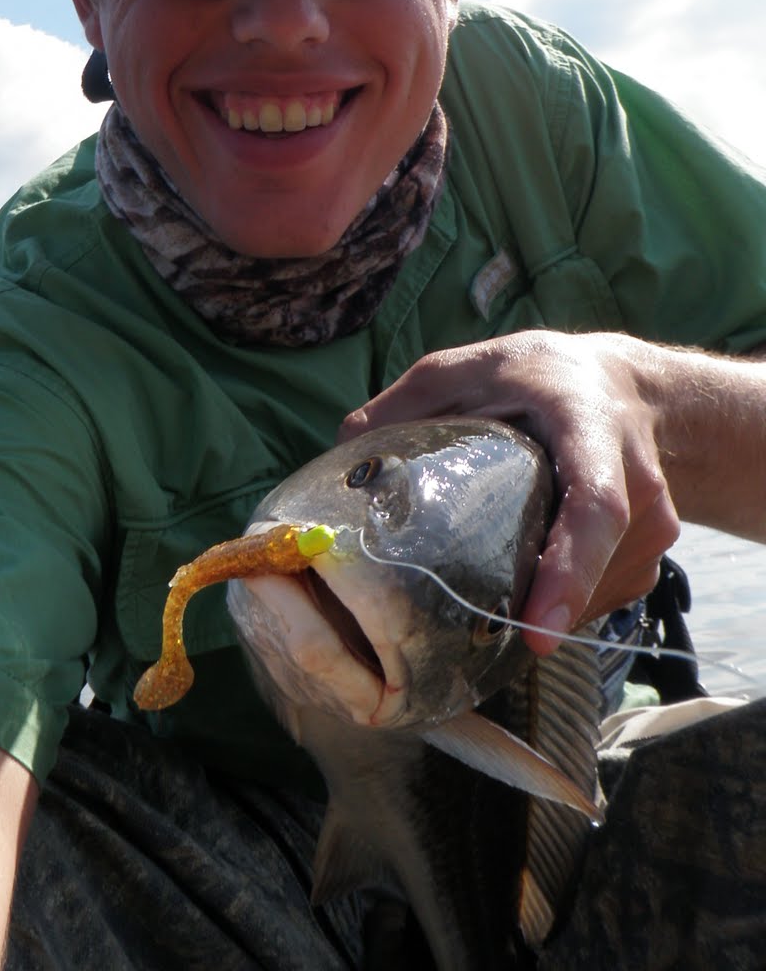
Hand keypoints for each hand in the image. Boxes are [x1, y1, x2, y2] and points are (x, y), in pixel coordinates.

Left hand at [337, 330, 680, 654]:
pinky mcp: (646, 561)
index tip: (539, 626)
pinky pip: (596, 600)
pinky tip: (521, 580)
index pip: (596, 504)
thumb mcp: (468, 368)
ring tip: (490, 585)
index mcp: (590, 426)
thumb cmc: (535, 378)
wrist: (624, 389)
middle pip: (593, 562)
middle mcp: (636, 483)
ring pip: (591, 592)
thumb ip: (408, 403)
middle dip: (536, 601)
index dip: (569, 568)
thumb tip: (345, 451)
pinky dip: (552, 601)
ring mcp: (652, 530)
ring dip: (537, 602)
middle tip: (477, 629)